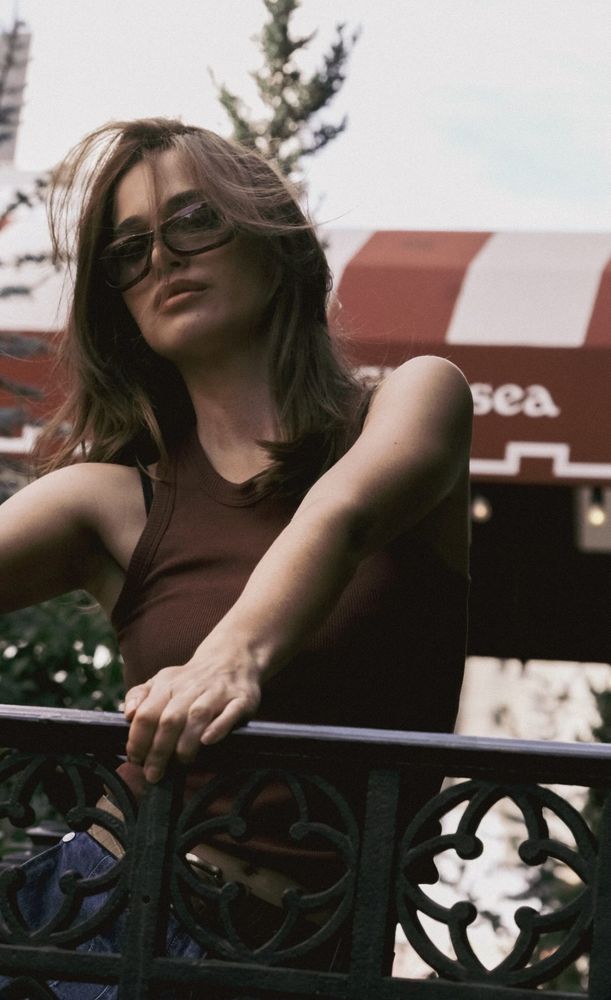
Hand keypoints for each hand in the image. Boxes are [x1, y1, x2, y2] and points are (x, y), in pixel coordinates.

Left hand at [123, 643, 261, 783]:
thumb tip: (128, 714)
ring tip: (181, 762)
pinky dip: (218, 728)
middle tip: (154, 774)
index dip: (138, 740)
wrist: (231, 657)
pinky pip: (230, 713)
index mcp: (168, 684)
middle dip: (159, 751)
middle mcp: (191, 687)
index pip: (147, 714)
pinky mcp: (241, 699)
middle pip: (170, 719)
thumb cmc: (191, 679)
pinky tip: (207, 741)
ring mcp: (217, 692)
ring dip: (186, 743)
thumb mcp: (162, 680)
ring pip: (198, 716)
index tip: (136, 760)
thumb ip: (140, 696)